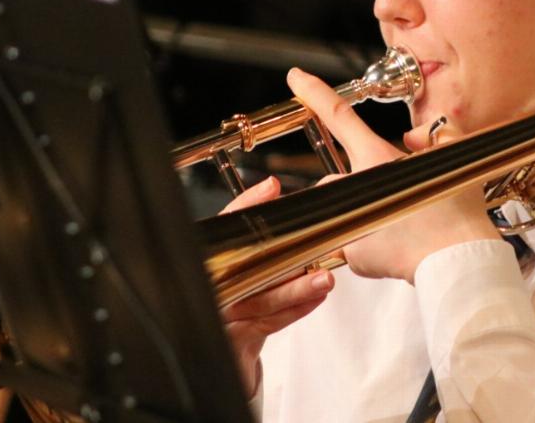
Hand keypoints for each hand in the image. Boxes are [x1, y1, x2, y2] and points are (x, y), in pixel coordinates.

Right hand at [219, 176, 334, 395]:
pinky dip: (295, 310)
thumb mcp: (247, 263)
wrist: (227, 347)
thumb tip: (274, 189)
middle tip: (314, 248)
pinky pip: (267, 323)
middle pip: (246, 265)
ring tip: (323, 279)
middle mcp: (210, 283)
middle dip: (283, 257)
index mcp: (210, 258)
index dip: (246, 205)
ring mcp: (220, 312)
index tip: (271, 188)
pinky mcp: (233, 338)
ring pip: (261, 299)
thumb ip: (256, 233)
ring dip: (296, 289)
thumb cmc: (242, 298)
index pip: (224, 224)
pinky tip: (316, 298)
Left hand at [287, 67, 499, 283]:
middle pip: (336, 176)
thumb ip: (432, 133)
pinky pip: (352, 243)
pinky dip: (370, 244)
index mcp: (378, 157)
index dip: (314, 93)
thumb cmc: (459, 212)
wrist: (459, 261)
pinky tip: (396, 248)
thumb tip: (411, 138)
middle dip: (356, 184)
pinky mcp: (352, 254)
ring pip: (341, 209)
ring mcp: (350, 221)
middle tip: (393, 200)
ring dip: (360, 212)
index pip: (338, 116)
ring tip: (396, 227)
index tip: (295, 78)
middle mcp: (356, 186)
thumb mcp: (455, 154)